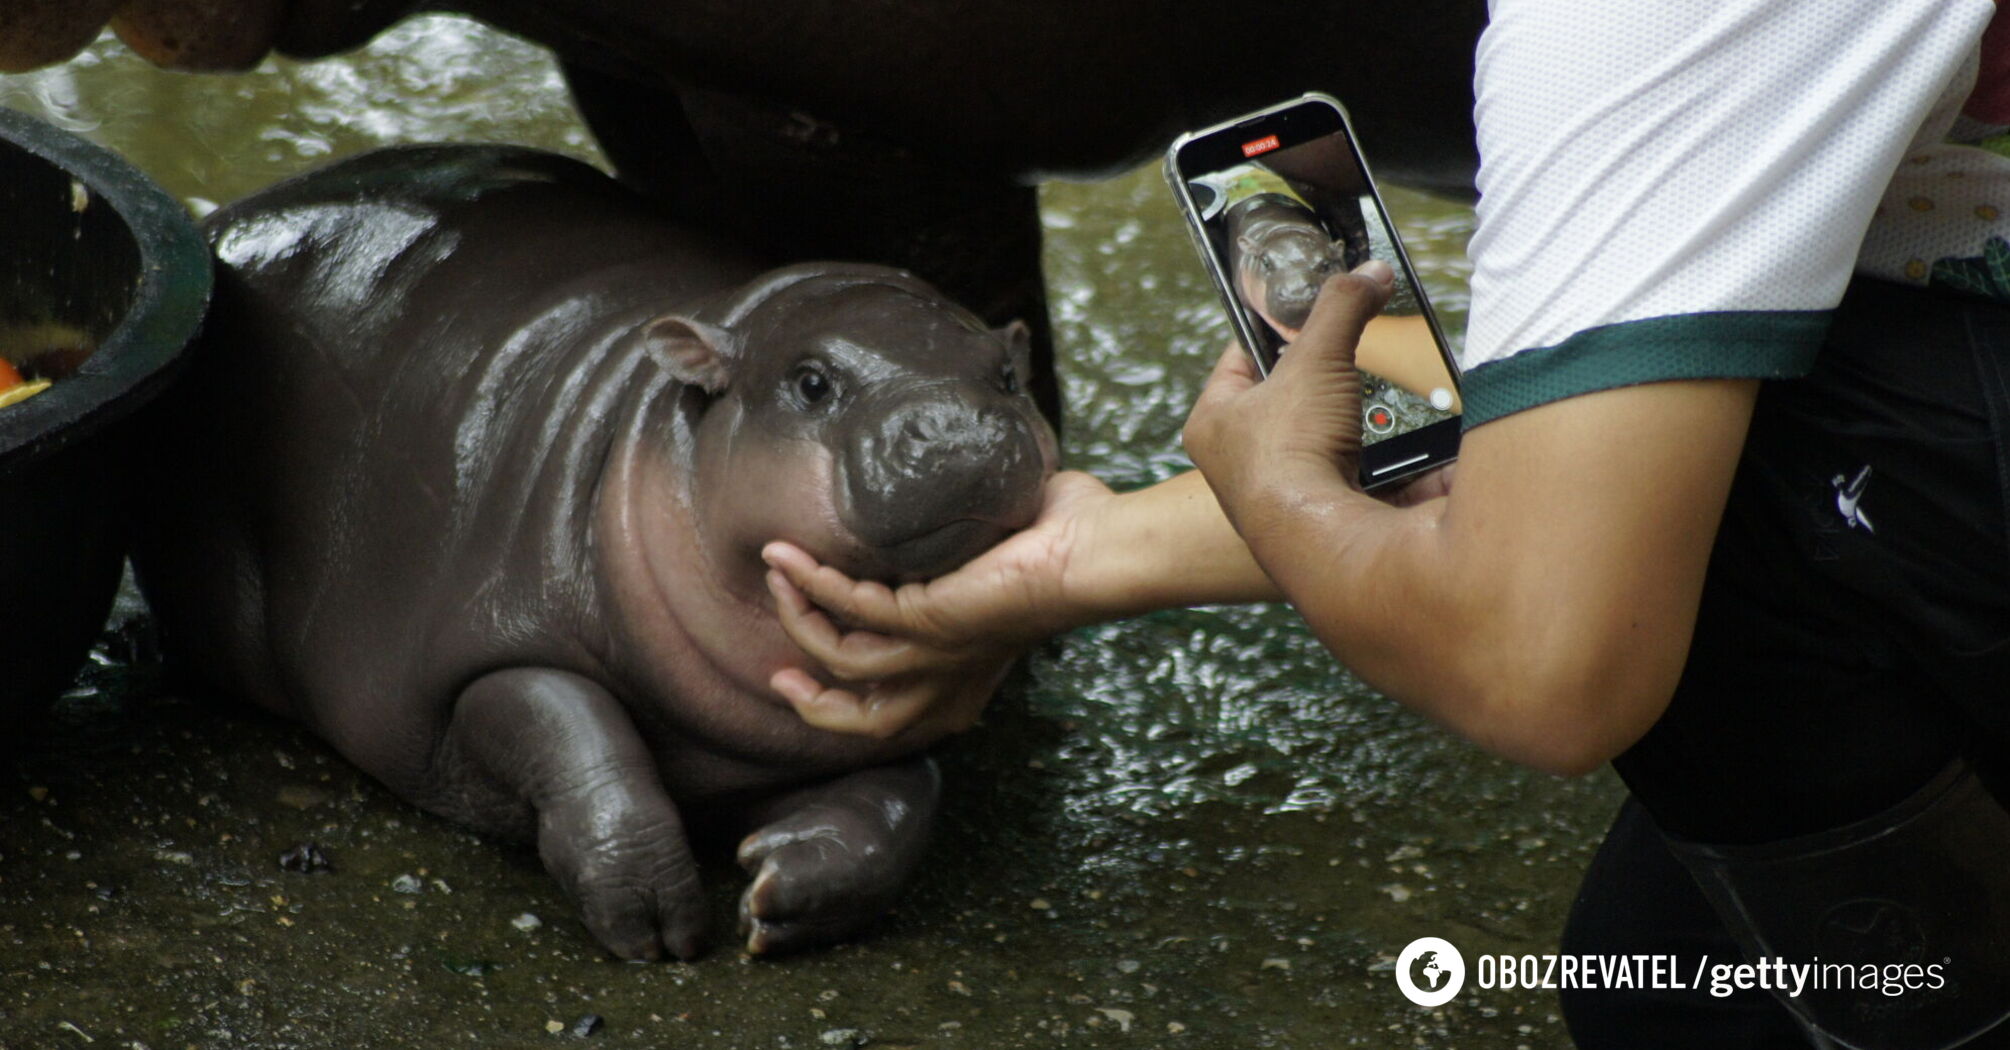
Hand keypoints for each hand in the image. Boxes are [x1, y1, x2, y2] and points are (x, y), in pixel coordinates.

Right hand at [763, 470, 1116, 737]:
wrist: (1098, 551)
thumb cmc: (1071, 542)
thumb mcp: (1006, 555)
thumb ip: (970, 543)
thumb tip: (955, 492)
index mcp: (970, 669)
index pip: (902, 712)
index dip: (849, 707)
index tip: (810, 677)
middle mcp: (951, 673)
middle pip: (866, 722)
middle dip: (814, 702)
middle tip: (779, 674)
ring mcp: (938, 651)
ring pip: (843, 662)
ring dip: (799, 619)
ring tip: (777, 576)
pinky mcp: (929, 619)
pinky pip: (850, 608)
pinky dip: (812, 581)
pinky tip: (789, 556)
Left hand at [1182, 261, 1395, 525]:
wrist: (1315, 539)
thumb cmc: (1286, 455)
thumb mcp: (1314, 359)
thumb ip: (1341, 308)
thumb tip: (1369, 273)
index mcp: (1212, 420)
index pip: (1243, 355)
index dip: (1277, 328)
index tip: (1310, 310)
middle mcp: (1240, 461)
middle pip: (1293, 397)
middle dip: (1332, 377)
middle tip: (1359, 356)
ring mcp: (1284, 492)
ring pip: (1332, 435)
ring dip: (1364, 416)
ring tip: (1388, 396)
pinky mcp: (1326, 516)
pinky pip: (1363, 471)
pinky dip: (1388, 455)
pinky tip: (1407, 438)